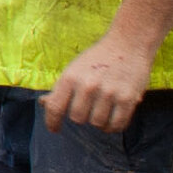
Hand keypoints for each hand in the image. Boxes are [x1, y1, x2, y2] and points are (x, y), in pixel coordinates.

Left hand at [40, 31, 157, 131]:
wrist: (128, 43)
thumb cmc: (98, 58)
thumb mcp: (74, 68)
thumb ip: (60, 88)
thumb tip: (44, 103)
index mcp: (70, 77)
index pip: (55, 108)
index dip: (52, 122)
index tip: (55, 129)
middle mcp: (88, 86)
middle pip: (77, 118)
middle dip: (81, 116)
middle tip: (88, 107)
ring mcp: (108, 93)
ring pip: (97, 123)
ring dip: (98, 121)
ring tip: (102, 110)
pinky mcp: (127, 99)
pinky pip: (116, 125)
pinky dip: (112, 126)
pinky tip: (111, 119)